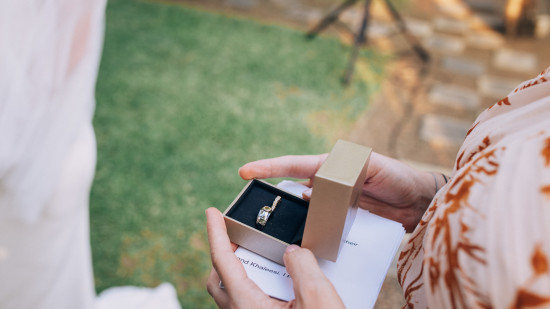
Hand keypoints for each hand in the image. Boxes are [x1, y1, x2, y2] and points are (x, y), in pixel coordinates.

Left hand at [206, 208, 343, 308]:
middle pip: (218, 279)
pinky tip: (276, 283)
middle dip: (224, 253)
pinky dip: (252, 287)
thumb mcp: (319, 300)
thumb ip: (303, 267)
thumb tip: (292, 252)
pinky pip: (245, 303)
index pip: (223, 261)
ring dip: (239, 271)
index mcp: (247, 306)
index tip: (210, 213)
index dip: (215, 233)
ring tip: (262, 256)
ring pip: (229, 294)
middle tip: (240, 235)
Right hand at [239, 153, 436, 231]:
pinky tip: (311, 239)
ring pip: (306, 211)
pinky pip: (322, 225)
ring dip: (299, 219)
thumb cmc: (396, 177)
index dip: (268, 167)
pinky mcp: (341, 219)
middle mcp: (327, 182)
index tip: (245, 171)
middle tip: (265, 209)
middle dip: (280, 199)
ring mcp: (332, 202)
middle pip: (294, 190)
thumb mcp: (372, 167)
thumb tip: (316, 185)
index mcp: (330, 165)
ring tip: (295, 229)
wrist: (417, 202)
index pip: (294, 165)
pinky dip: (315, 231)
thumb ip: (345, 171)